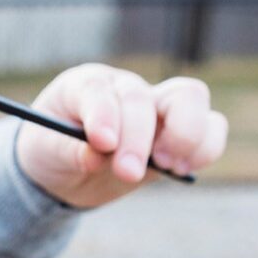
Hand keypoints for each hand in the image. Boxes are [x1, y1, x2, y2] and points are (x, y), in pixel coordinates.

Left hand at [16, 63, 227, 207]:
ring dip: (183, 135)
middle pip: (143, 98)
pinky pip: (211, 126)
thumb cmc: (50, 150)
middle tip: (127, 173)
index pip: (97, 90)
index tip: (102, 144)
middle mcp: (124, 88)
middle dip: (137, 138)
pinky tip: (181, 168)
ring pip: (190, 98)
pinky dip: (205, 148)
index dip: (103, 115)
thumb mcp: (46, 151)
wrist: (65, 170)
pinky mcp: (179, 131)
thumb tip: (96, 156)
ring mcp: (155, 106)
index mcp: (84, 85)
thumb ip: (68, 151)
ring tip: (164, 166)